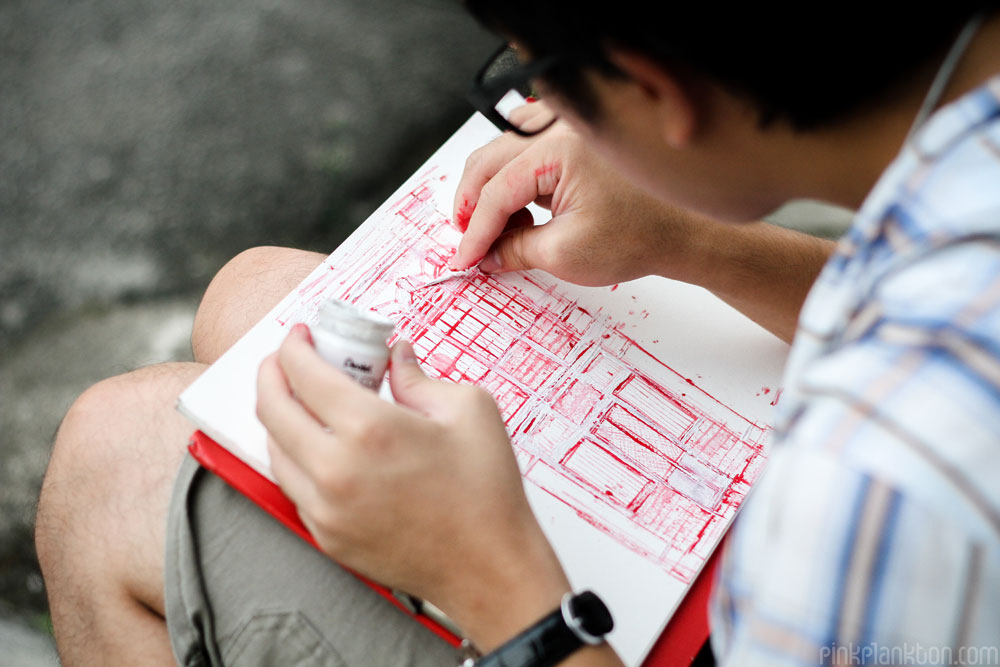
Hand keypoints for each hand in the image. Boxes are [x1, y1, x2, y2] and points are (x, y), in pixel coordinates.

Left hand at [256, 324, 571, 647]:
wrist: (489, 566)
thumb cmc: (485, 492)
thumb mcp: (469, 409)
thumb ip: (419, 376)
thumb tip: (396, 357)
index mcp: (370, 429)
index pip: (303, 373)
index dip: (294, 346)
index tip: (301, 337)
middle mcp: (336, 470)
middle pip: (272, 408)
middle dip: (272, 373)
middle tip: (288, 361)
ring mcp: (325, 509)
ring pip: (274, 450)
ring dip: (279, 416)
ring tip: (302, 401)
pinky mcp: (327, 537)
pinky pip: (292, 487)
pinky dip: (295, 457)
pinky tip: (317, 446)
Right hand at [451, 104, 704, 285]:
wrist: (683, 230)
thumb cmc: (640, 236)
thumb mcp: (565, 253)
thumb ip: (514, 251)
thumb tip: (485, 255)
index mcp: (557, 149)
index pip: (495, 190)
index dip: (474, 231)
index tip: (464, 258)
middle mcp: (560, 127)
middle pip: (489, 162)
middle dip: (472, 206)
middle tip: (469, 243)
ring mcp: (568, 126)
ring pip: (502, 149)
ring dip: (489, 188)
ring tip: (494, 227)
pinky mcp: (576, 135)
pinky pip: (526, 143)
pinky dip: (512, 172)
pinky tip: (518, 202)